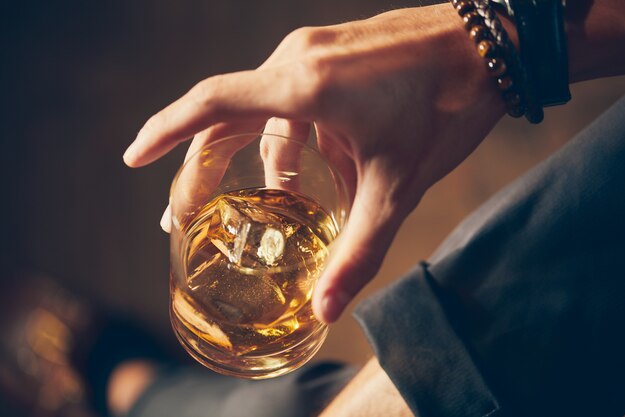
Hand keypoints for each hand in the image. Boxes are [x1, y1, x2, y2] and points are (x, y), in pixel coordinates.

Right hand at [123, 4, 504, 322]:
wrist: (491, 43)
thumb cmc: (447, 104)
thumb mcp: (399, 185)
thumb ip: (360, 250)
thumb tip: (326, 308)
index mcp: (302, 86)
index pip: (211, 105)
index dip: (165, 131)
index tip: (132, 156)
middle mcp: (296, 62)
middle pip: (227, 116)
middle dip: (204, 167)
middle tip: (187, 211)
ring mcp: (314, 54)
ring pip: (263, 112)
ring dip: (261, 157)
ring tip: (270, 201)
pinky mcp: (331, 56)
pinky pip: (295, 100)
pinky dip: (296, 138)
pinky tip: (318, 167)